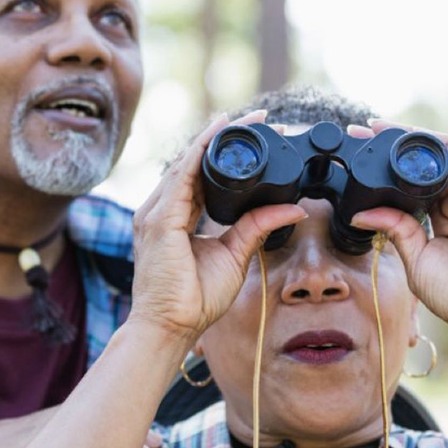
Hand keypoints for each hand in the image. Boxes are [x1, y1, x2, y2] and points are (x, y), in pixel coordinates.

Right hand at [129, 111, 307, 341]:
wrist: (172, 327)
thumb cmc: (194, 299)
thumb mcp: (234, 255)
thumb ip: (256, 227)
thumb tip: (292, 208)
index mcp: (175, 218)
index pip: (200, 176)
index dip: (223, 153)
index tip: (252, 135)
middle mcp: (161, 210)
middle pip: (193, 163)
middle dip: (223, 139)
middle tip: (257, 120)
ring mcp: (155, 213)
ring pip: (186, 163)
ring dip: (214, 139)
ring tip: (241, 121)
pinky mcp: (159, 221)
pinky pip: (181, 177)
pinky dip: (198, 153)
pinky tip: (216, 136)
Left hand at [346, 121, 447, 343]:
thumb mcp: (415, 258)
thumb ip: (394, 230)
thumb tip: (361, 212)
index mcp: (440, 219)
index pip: (411, 184)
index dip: (387, 167)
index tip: (359, 152)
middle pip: (424, 166)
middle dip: (394, 145)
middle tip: (363, 130)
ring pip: (444, 158)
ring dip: (415, 140)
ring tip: (385, 127)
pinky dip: (445, 146)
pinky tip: (422, 136)